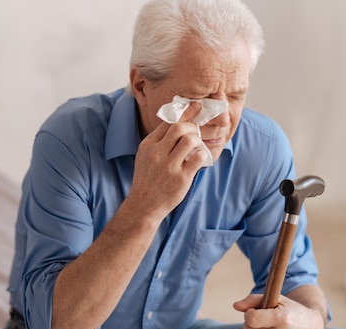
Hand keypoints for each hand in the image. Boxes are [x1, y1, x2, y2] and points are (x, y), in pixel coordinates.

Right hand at [127, 102, 207, 220]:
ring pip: (190, 140)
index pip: (168, 122)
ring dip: (197, 141)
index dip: (185, 113)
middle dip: (192, 126)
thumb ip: (158, 141)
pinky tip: (199, 158)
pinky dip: (202, 155)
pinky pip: (198, 158)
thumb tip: (177, 124)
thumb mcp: (144, 156)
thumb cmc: (147, 179)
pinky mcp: (181, 178)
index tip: (195, 106)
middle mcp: (157, 154)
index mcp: (148, 146)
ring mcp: (169, 166)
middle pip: (179, 128)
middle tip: (195, 132)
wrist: (143, 205)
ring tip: (196, 147)